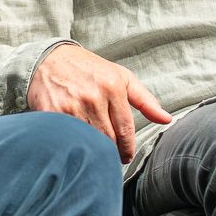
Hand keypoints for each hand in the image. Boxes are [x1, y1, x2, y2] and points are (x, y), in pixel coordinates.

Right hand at [28, 43, 171, 162]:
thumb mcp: (121, 77)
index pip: (125, 131)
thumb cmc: (89, 69)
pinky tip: (77, 146)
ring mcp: (72, 106)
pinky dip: (75, 146)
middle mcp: (93, 97)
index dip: (127, 149)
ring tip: (94, 153)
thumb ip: (145, 100)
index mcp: (113, 88)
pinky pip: (70, 139)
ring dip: (94, 151)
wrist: (49, 59)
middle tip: (110, 157)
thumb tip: (166, 119)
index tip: (125, 156)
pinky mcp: (53, 113)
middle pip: (108, 140)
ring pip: (90, 142)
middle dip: (112, 152)